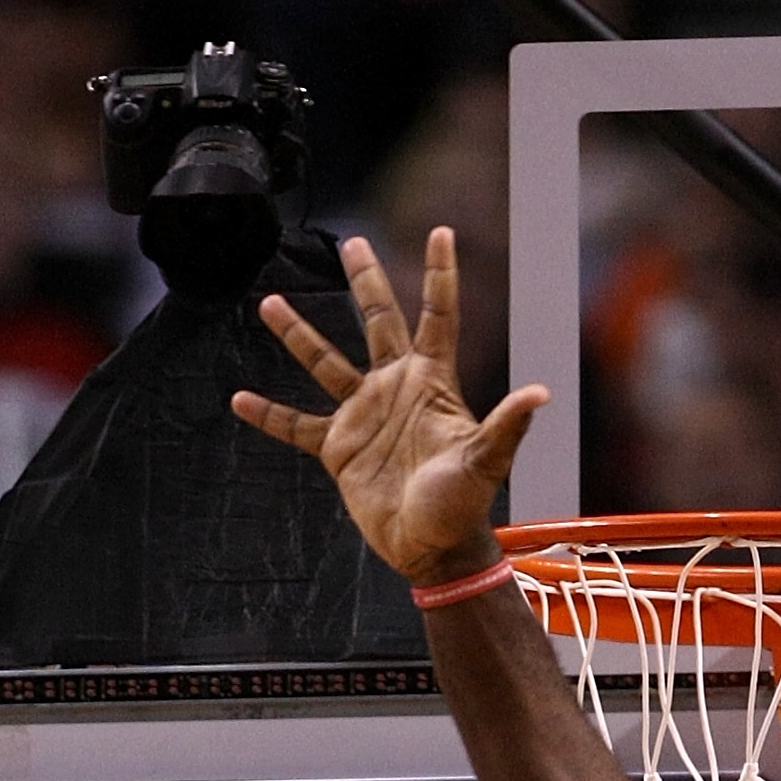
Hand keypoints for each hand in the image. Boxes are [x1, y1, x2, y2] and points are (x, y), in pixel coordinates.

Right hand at [232, 226, 549, 584]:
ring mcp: (364, 415)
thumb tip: (540, 394)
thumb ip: (506, 425)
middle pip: (378, 321)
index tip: (440, 231)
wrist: (430, 548)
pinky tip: (240, 399)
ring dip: (298, 335)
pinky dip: (270, 415)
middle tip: (351, 243)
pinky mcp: (339, 448)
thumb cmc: (462, 506)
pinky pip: (298, 425)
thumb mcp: (485, 462)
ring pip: (325, 362)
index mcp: (431, 382)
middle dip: (365, 282)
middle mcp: (395, 388)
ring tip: (270, 304)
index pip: (438, 316)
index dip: (439, 275)